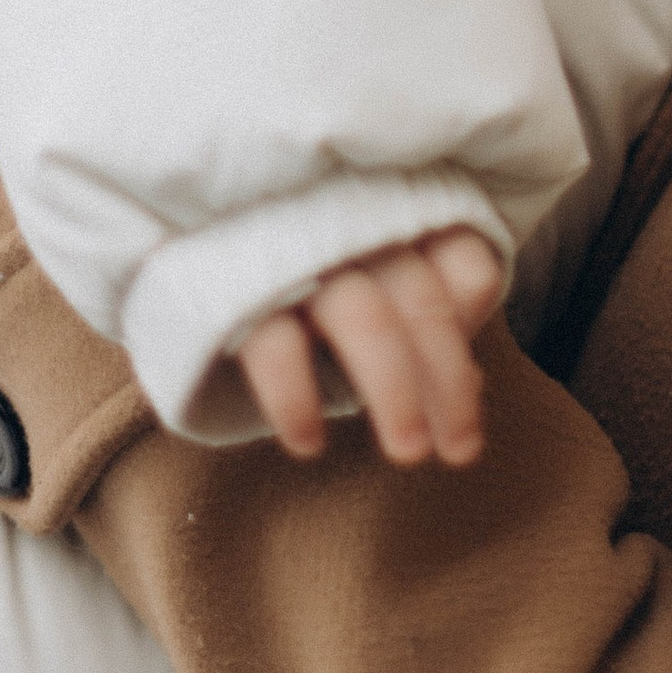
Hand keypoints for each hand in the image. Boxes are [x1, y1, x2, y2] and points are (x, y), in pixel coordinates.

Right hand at [231, 227, 505, 468]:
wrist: (197, 243)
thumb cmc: (306, 271)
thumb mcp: (371, 282)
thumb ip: (418, 318)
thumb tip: (473, 382)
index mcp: (400, 218)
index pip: (465, 266)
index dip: (473, 328)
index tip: (472, 387)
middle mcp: (356, 226)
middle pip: (421, 301)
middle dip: (445, 381)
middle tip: (460, 454)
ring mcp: (296, 251)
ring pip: (363, 317)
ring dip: (394, 391)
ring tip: (408, 453)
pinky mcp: (235, 285)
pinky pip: (274, 343)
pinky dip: (295, 396)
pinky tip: (308, 441)